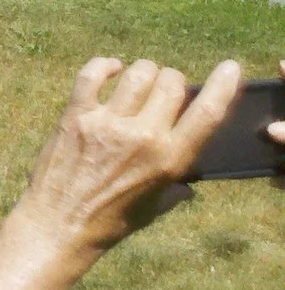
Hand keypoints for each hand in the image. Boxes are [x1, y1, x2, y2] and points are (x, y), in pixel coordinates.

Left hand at [10, 57, 239, 257]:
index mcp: (170, 159)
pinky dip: (104, 65)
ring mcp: (107, 123)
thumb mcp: (156, 206)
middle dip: (172, 80)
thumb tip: (189, 179)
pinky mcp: (76, 115)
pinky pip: (92, 75)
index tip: (229, 68)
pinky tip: (111, 69)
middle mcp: (143, 136)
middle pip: (170, 83)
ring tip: (139, 80)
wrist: (59, 224)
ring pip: (137, 74)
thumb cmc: (111, 220)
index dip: (223, 86)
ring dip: (143, 72)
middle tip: (164, 90)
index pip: (208, 113)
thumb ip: (177, 186)